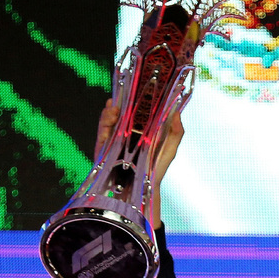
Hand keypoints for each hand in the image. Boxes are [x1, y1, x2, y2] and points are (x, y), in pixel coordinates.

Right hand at [94, 99, 184, 228]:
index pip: (136, 110)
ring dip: (111, 110)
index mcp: (141, 130)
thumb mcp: (170, 149)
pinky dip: (104, 121)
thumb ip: (176, 132)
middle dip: (121, 101)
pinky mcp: (104, 146)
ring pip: (109, 119)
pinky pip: (101, 130)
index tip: (138, 87)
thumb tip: (177, 111)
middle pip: (120, 111)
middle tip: (124, 94)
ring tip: (115, 107)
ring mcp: (114, 138)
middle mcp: (126, 132)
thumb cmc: (157, 169)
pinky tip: (110, 116)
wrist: (143, 190)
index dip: (135, 98)